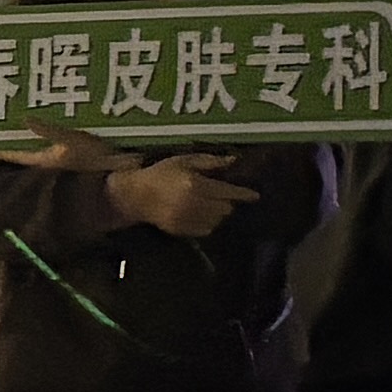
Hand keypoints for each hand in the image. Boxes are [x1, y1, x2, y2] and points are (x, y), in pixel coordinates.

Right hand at [108, 154, 251, 237]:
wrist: (136, 196)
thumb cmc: (161, 173)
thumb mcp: (184, 160)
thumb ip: (209, 162)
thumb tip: (234, 161)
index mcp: (195, 184)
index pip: (227, 192)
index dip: (243, 194)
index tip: (255, 196)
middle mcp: (194, 204)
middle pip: (225, 208)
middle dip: (227, 201)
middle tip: (219, 194)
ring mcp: (188, 220)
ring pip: (217, 220)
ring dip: (218, 212)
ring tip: (207, 203)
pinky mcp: (183, 231)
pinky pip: (206, 230)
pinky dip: (207, 222)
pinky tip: (198, 213)